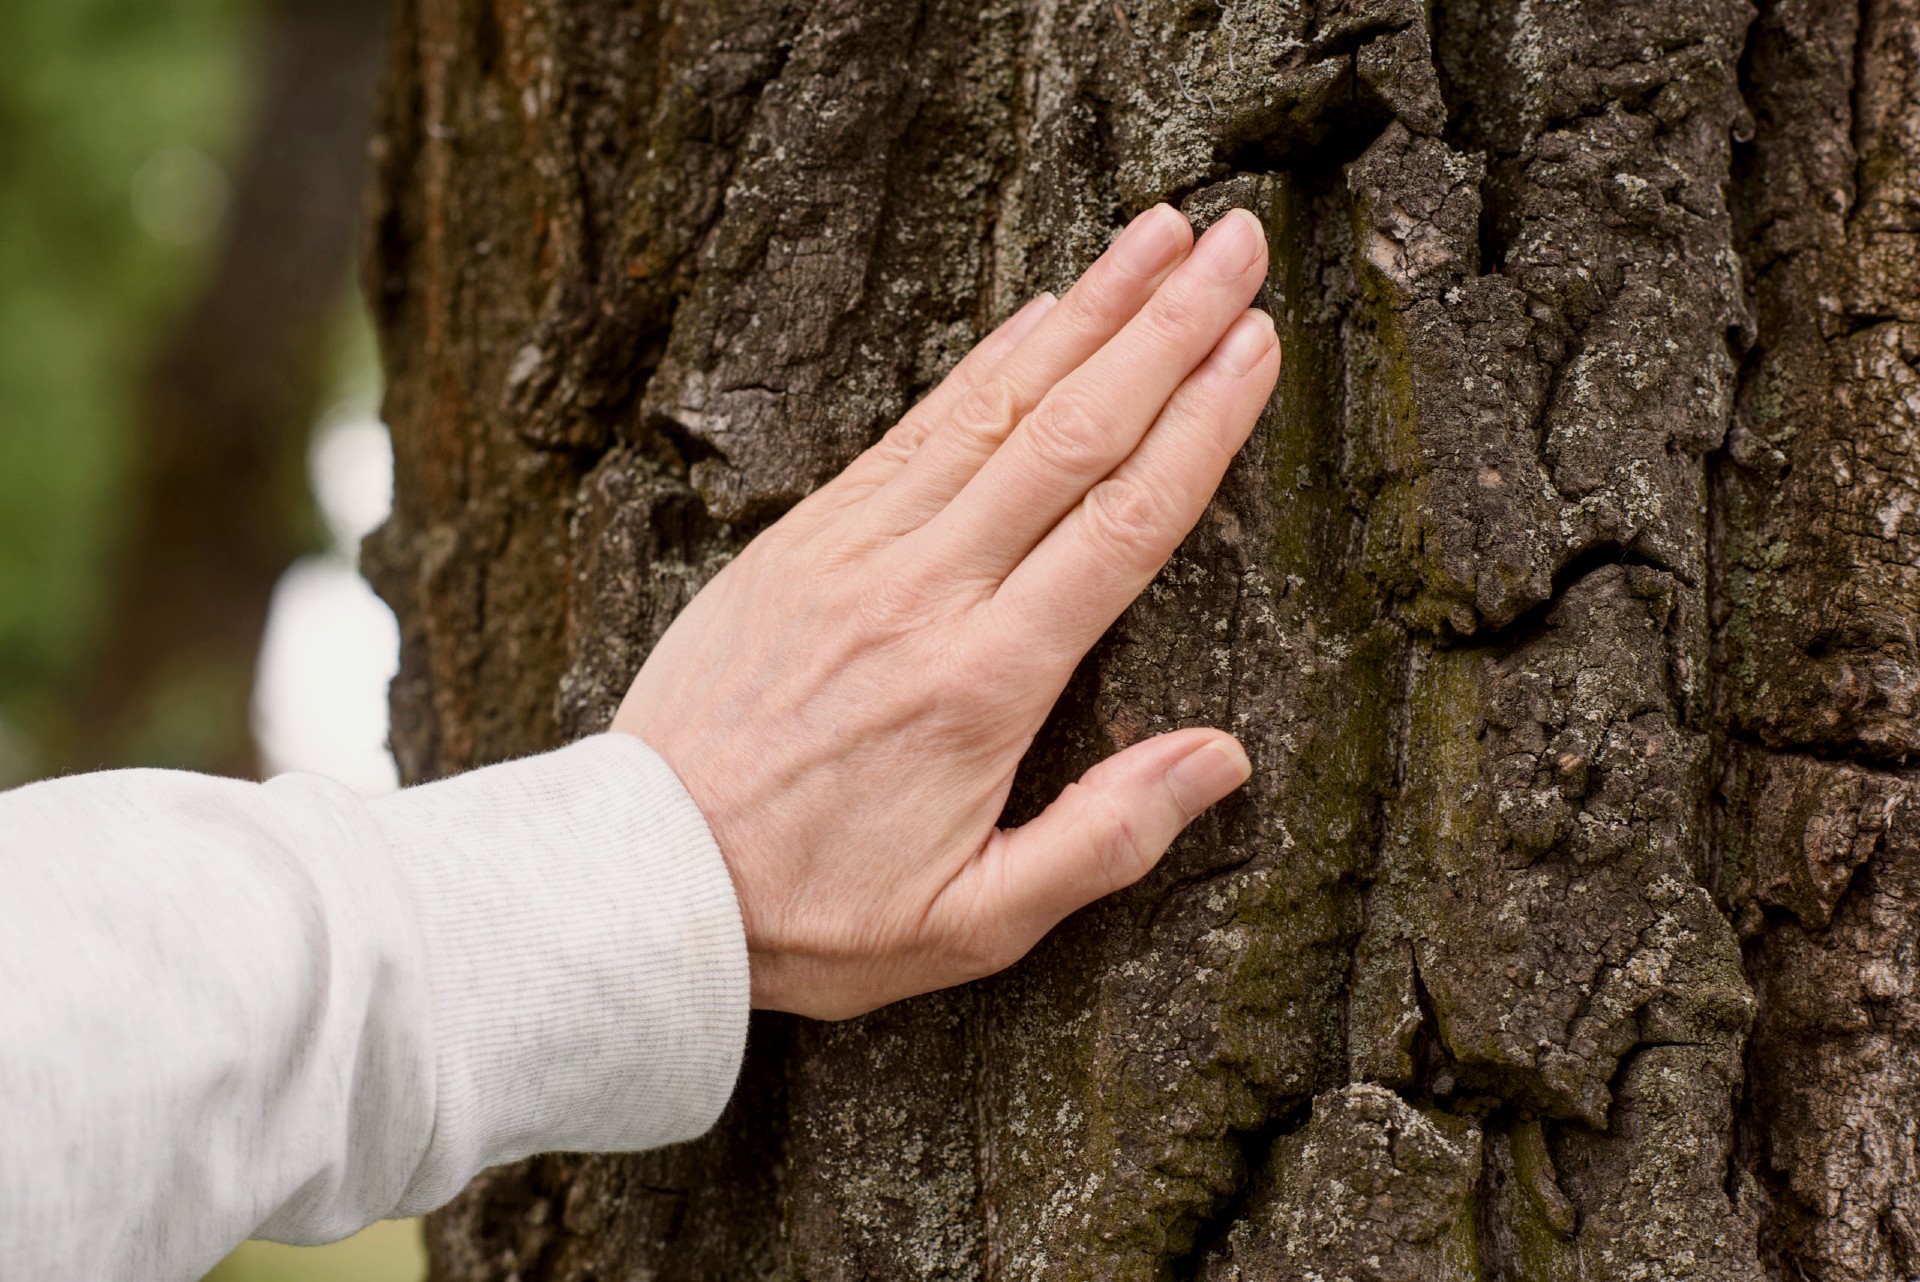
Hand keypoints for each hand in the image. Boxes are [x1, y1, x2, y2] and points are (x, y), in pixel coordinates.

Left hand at [613, 205, 1279, 1018]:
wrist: (640, 877)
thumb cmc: (813, 909)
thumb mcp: (973, 921)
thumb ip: (1104, 839)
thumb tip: (1221, 758)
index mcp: (983, 685)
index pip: (1121, 525)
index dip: (1200, 425)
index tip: (1256, 347)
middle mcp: (924, 593)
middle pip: (1070, 435)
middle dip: (1164, 328)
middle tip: (1238, 245)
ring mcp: (855, 551)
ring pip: (992, 408)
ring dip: (1083, 313)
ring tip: (1157, 235)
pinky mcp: (802, 537)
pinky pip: (912, 427)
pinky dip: (983, 363)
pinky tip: (1037, 313)